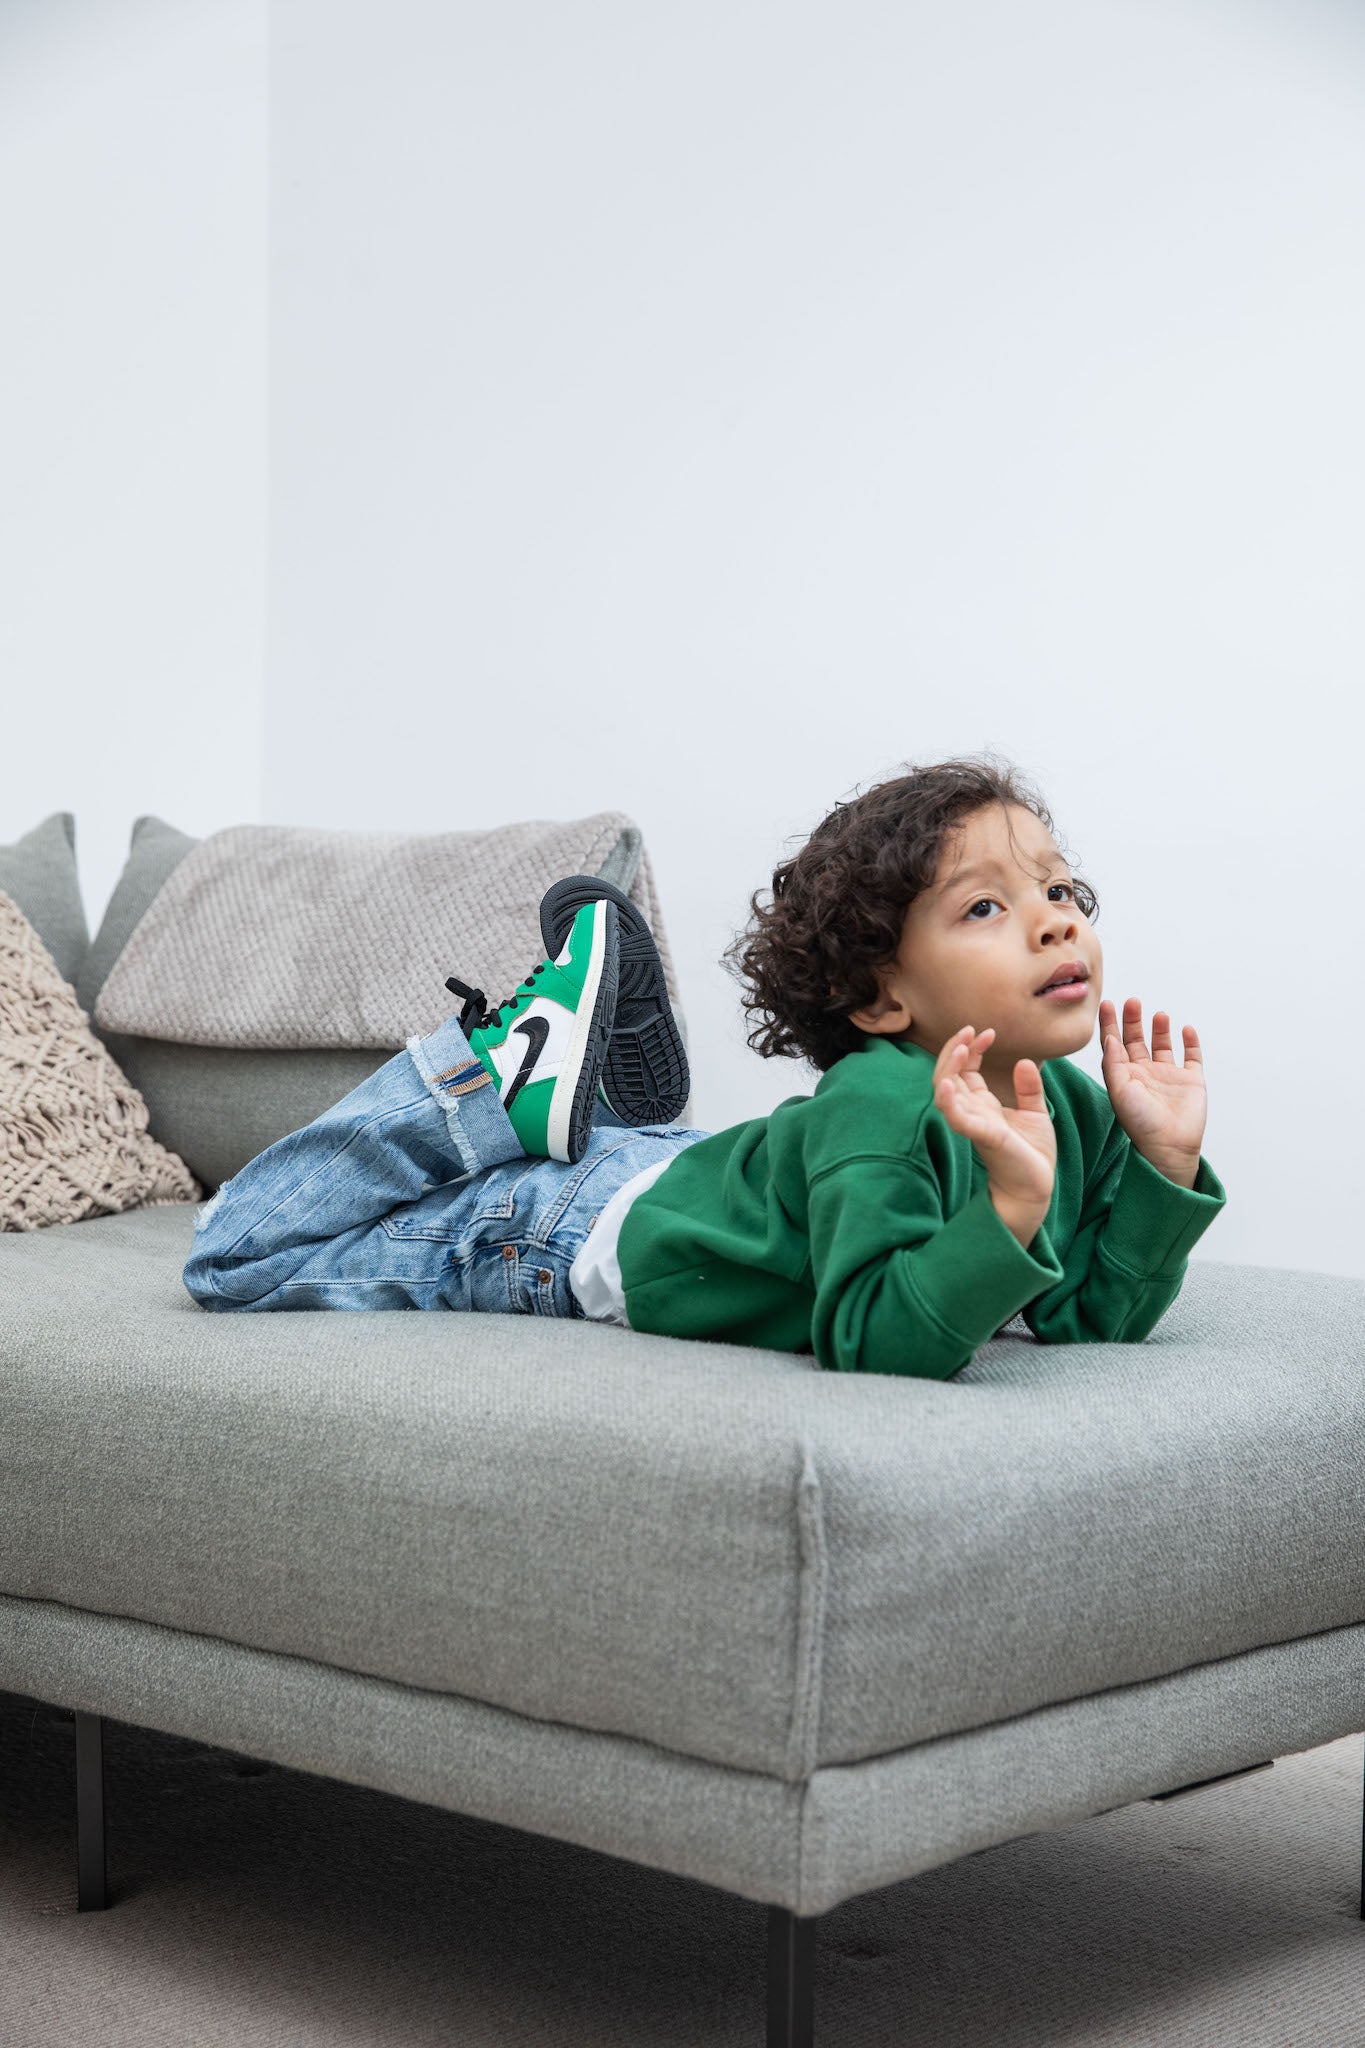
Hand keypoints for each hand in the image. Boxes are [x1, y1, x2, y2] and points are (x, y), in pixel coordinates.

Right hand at [931, 1024, 1055, 1212]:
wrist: (1037, 1186)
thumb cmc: (1032, 1154)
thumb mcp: (1034, 1112)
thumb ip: (1028, 1088)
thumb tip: (1025, 1061)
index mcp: (982, 1104)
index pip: (965, 1069)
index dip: (972, 1048)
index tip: (987, 1032)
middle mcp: (972, 1112)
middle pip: (948, 1075)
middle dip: (955, 1050)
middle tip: (969, 1030)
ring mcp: (974, 1124)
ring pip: (945, 1094)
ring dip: (948, 1069)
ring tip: (961, 1048)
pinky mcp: (983, 1138)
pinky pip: (958, 1119)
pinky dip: (948, 1102)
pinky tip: (947, 1085)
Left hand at [1098, 998, 1206, 1173]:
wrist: (1168, 1147)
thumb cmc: (1139, 1124)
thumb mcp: (1119, 1091)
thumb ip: (1113, 1063)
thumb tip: (1109, 1037)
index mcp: (1124, 1076)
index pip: (1114, 1044)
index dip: (1110, 1023)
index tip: (1107, 1003)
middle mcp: (1145, 1074)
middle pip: (1137, 1040)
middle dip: (1133, 1020)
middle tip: (1133, 1001)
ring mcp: (1169, 1077)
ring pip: (1163, 1045)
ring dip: (1160, 1028)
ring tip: (1159, 1014)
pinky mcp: (1191, 1081)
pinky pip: (1192, 1057)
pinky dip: (1191, 1042)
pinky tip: (1186, 1029)